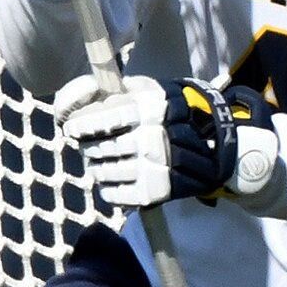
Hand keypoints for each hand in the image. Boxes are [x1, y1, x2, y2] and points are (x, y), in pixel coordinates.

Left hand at [54, 74, 279, 207]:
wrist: (214, 148)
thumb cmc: (172, 113)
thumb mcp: (150, 91)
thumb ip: (116, 90)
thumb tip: (84, 96)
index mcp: (146, 110)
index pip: (99, 120)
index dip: (80, 125)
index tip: (72, 129)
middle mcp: (148, 139)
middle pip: (98, 148)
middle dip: (91, 147)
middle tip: (95, 146)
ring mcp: (152, 168)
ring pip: (102, 172)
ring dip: (98, 168)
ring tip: (105, 163)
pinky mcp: (154, 192)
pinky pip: (115, 195)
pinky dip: (109, 189)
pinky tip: (114, 181)